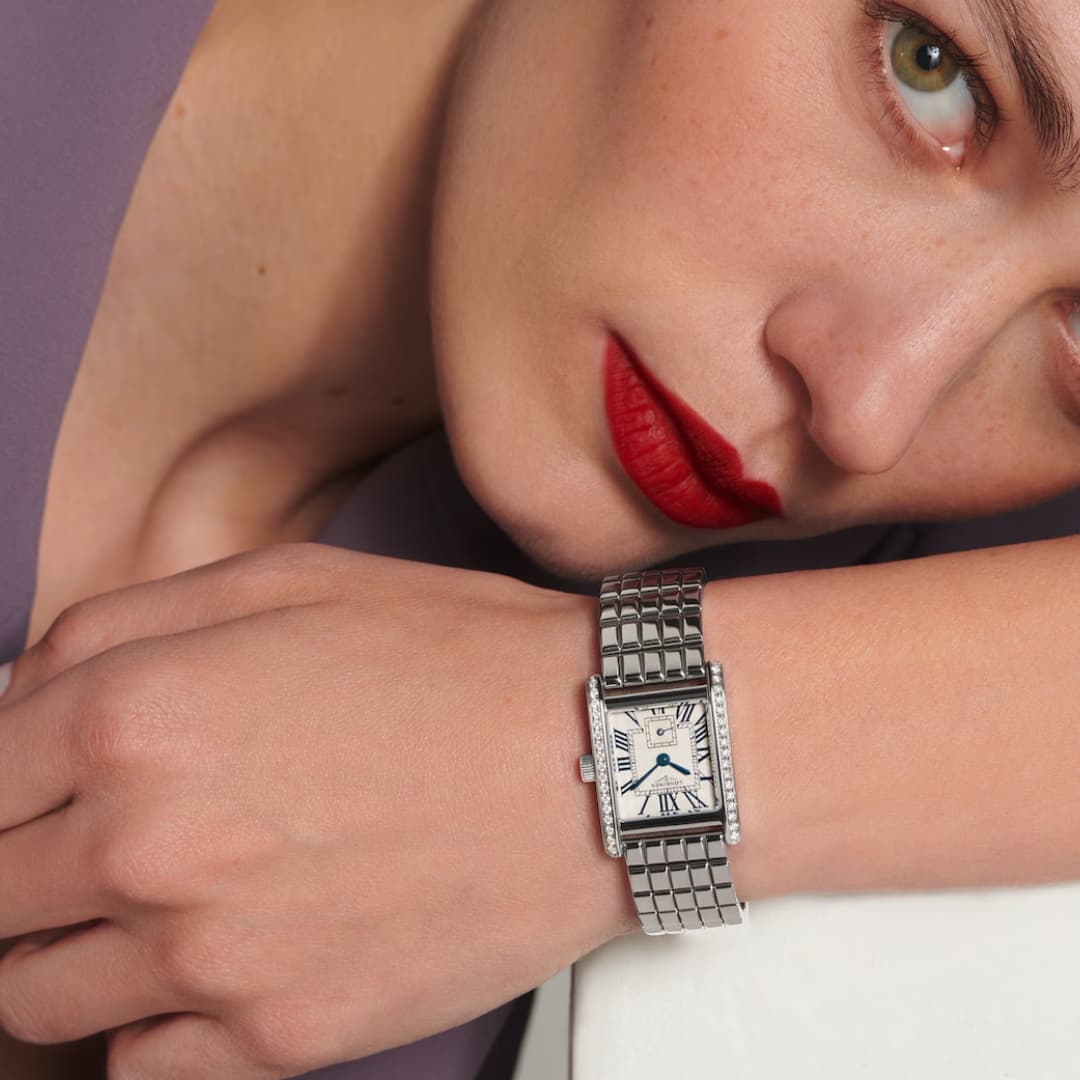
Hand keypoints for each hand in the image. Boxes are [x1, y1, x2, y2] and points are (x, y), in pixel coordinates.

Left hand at [0, 544, 629, 1077]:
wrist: (598, 757)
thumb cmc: (454, 659)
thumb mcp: (286, 581)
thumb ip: (119, 626)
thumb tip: (23, 694)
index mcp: (134, 716)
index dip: (3, 780)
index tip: (34, 791)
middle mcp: (146, 847)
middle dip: (26, 863)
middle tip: (98, 842)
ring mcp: (210, 959)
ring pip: (37, 995)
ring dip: (70, 951)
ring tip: (152, 906)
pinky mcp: (281, 1039)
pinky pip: (138, 1066)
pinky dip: (151, 1022)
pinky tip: (214, 964)